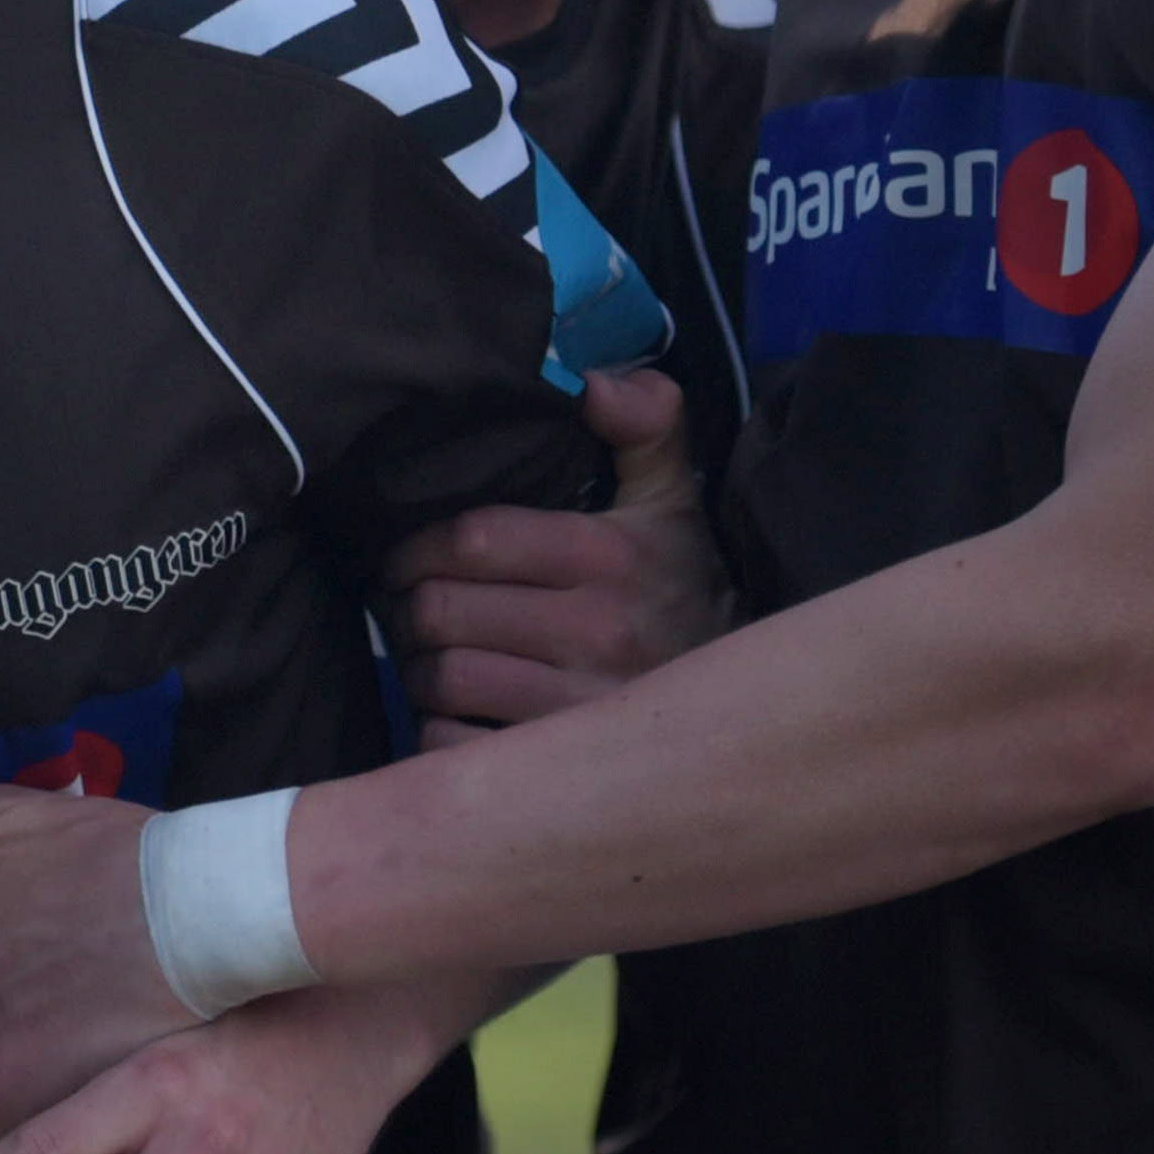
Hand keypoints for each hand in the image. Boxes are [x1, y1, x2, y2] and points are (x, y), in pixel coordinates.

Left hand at [390, 365, 728, 722]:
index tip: (404, 560)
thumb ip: (644, 425)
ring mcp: (581, 708)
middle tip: (407, 610)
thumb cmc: (684, 587)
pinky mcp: (567, 771)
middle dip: (407, 609)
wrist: (749, 699)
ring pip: (442, 681)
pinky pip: (455, 750)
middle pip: (442, 612)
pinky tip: (457, 717)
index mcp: (609, 557)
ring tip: (430, 660)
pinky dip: (438, 736)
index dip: (417, 548)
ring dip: (418, 671)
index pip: (472, 540)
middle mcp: (598, 631)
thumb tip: (594, 382)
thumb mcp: (672, 500)